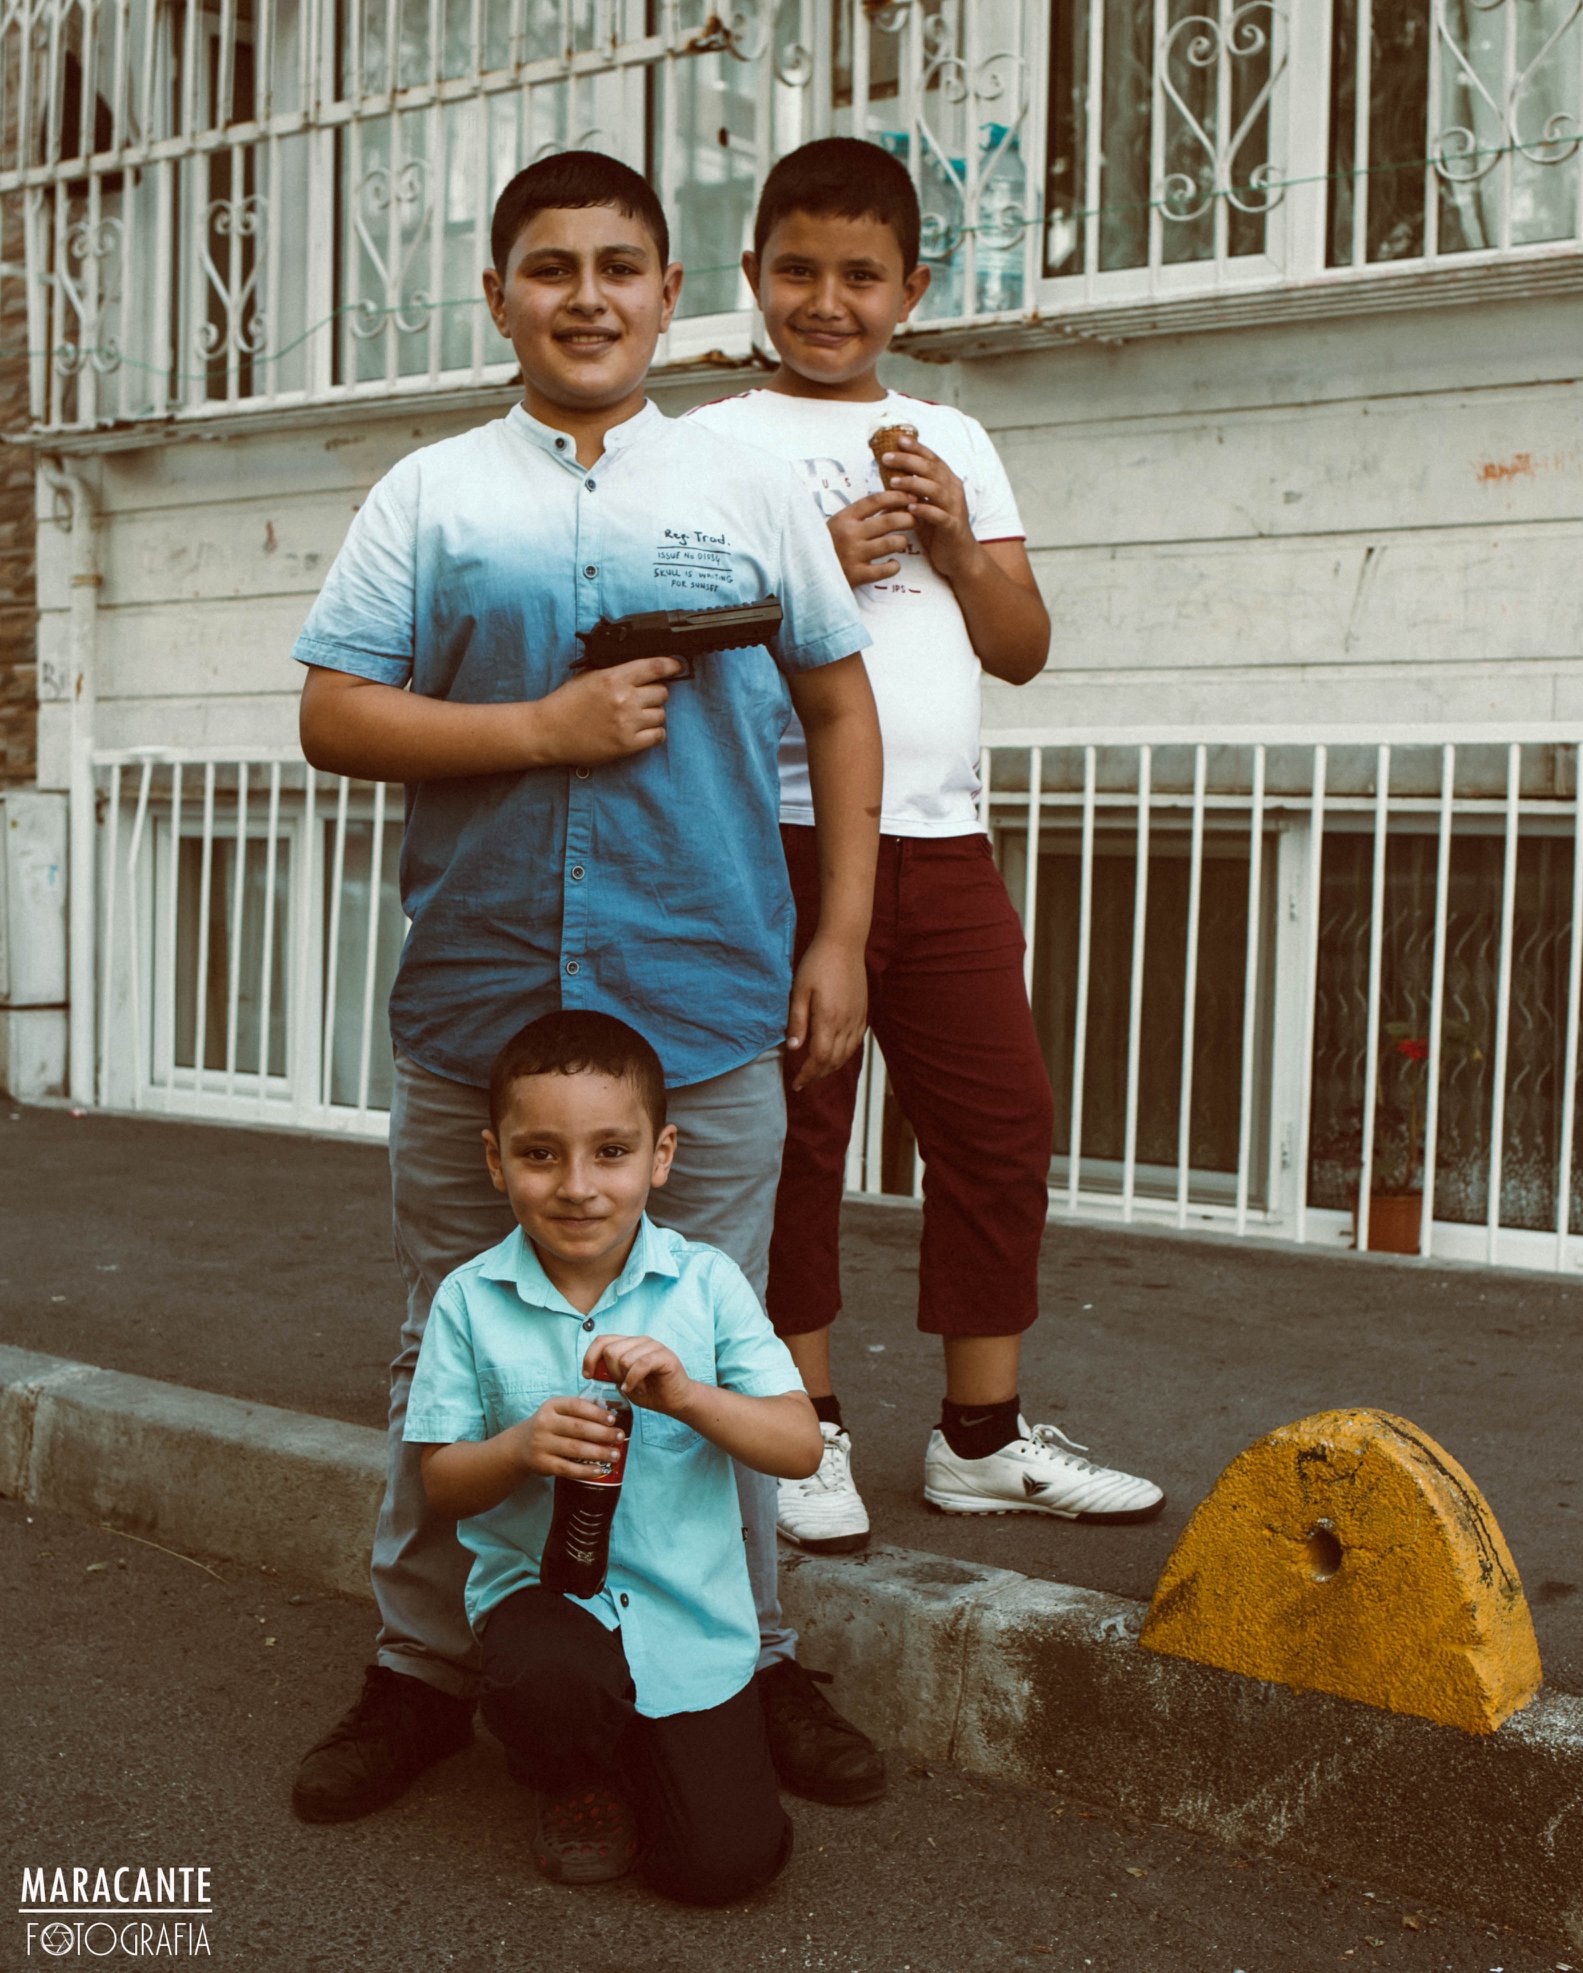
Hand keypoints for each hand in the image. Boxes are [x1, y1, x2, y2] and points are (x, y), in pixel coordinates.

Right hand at [516, 1394, 627, 1479]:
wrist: (520, 1446)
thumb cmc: (549, 1426)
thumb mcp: (558, 1412)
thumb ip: (579, 1411)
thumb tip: (610, 1414)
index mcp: (551, 1406)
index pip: (576, 1406)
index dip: (596, 1413)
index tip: (613, 1419)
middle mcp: (544, 1423)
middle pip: (578, 1428)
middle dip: (603, 1434)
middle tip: (620, 1437)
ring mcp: (541, 1444)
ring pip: (575, 1449)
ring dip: (598, 1453)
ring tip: (615, 1455)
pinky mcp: (542, 1464)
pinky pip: (567, 1468)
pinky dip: (585, 1471)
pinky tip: (599, 1470)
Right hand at [531, 655, 683, 766]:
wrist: (549, 731)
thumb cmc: (567, 702)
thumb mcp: (590, 676)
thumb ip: (617, 671)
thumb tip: (644, 668)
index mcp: (614, 678)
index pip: (654, 667)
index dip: (671, 665)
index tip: (678, 666)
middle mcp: (624, 699)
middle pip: (662, 692)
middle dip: (654, 694)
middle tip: (640, 699)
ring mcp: (627, 723)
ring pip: (661, 714)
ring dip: (652, 715)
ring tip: (635, 717)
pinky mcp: (627, 745)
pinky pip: (658, 736)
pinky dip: (653, 733)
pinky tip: (640, 731)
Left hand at [583, 1334, 693, 1414]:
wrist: (676, 1401)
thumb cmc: (650, 1392)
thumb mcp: (623, 1382)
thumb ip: (610, 1373)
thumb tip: (592, 1370)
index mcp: (629, 1343)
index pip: (602, 1340)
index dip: (590, 1357)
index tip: (587, 1376)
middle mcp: (640, 1340)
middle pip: (611, 1351)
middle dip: (612, 1373)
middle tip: (623, 1385)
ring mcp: (653, 1346)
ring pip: (624, 1359)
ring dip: (626, 1379)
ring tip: (636, 1388)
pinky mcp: (664, 1356)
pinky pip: (640, 1365)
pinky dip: (633, 1380)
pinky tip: (636, 1390)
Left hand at [785, 931, 867, 1091]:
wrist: (844, 943)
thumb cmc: (817, 964)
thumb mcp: (799, 991)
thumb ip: (797, 1021)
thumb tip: (793, 1048)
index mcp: (828, 1019)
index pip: (819, 1058)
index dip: (807, 1074)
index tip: (796, 1083)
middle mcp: (846, 1023)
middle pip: (834, 1061)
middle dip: (818, 1074)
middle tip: (803, 1080)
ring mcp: (857, 1018)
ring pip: (847, 1054)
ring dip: (831, 1067)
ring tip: (817, 1071)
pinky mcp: (863, 1012)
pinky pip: (856, 1042)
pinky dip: (845, 1054)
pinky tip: (836, 1053)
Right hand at [827, 491, 915, 588]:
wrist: (807, 572)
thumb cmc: (826, 546)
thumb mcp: (838, 524)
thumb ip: (860, 516)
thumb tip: (892, 504)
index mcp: (844, 517)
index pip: (876, 500)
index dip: (897, 496)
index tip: (911, 498)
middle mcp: (850, 534)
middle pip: (890, 521)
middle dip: (909, 518)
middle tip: (915, 520)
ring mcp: (854, 555)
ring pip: (892, 543)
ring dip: (902, 541)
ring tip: (901, 542)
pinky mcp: (858, 575)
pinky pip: (887, 569)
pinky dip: (894, 566)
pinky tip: (892, 563)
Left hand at [880, 437, 977, 581]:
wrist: (960, 556)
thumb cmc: (939, 530)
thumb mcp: (924, 506)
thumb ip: (912, 492)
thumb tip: (887, 481)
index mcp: (947, 482)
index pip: (932, 459)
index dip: (916, 448)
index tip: (898, 439)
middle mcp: (953, 491)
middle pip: (931, 469)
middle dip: (908, 460)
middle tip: (887, 457)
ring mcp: (954, 508)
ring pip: (935, 489)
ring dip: (913, 484)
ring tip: (893, 481)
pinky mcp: (952, 527)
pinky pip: (939, 515)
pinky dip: (925, 510)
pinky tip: (910, 508)